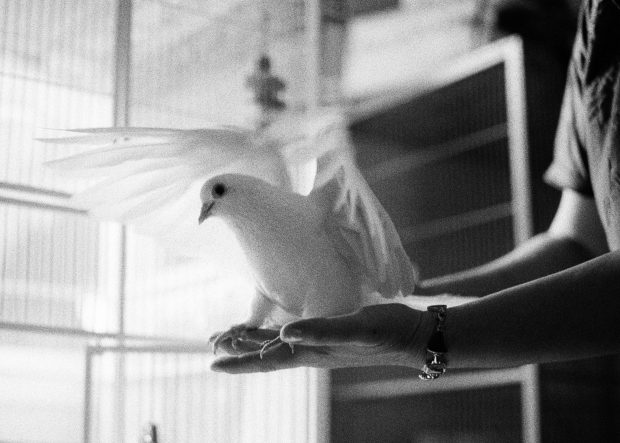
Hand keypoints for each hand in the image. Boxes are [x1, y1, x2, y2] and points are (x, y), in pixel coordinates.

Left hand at [210, 303, 433, 373]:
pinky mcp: (328, 334)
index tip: (212, 364)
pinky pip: (293, 334)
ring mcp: (319, 345)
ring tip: (230, 337)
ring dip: (252, 342)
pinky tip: (272, 329)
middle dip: (238, 351)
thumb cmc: (386, 332)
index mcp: (312, 353)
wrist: (411, 335)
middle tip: (212, 345)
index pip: (267, 361)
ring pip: (276, 345)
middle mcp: (311, 352)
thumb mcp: (356, 328)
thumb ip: (323, 331)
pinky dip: (274, 332)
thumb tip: (285, 335)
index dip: (239, 363)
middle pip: (266, 355)